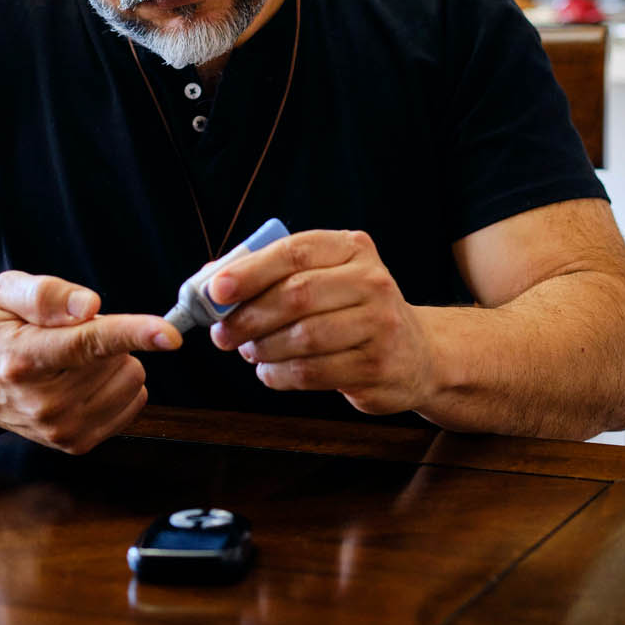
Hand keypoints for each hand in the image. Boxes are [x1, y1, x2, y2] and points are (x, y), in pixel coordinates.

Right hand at [0, 272, 180, 453]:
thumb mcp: (4, 295)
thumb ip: (45, 293)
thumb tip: (90, 306)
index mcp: (26, 358)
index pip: (87, 344)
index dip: (133, 334)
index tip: (170, 335)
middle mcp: (45, 401)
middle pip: (118, 358)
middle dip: (104, 338)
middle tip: (67, 339)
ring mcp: (62, 428)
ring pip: (131, 378)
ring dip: (112, 363)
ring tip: (73, 362)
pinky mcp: (78, 443)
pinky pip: (133, 402)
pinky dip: (116, 385)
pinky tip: (83, 383)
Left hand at [208, 230, 437, 416]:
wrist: (415, 353)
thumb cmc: (352, 312)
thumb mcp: (325, 280)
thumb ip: (271, 276)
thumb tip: (209, 284)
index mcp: (352, 249)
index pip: (295, 252)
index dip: (250, 271)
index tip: (216, 290)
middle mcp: (371, 282)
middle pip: (296, 296)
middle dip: (248, 317)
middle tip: (222, 334)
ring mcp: (379, 325)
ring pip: (302, 338)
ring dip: (262, 349)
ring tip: (250, 352)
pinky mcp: (376, 366)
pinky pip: (311, 372)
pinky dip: (278, 375)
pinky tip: (270, 372)